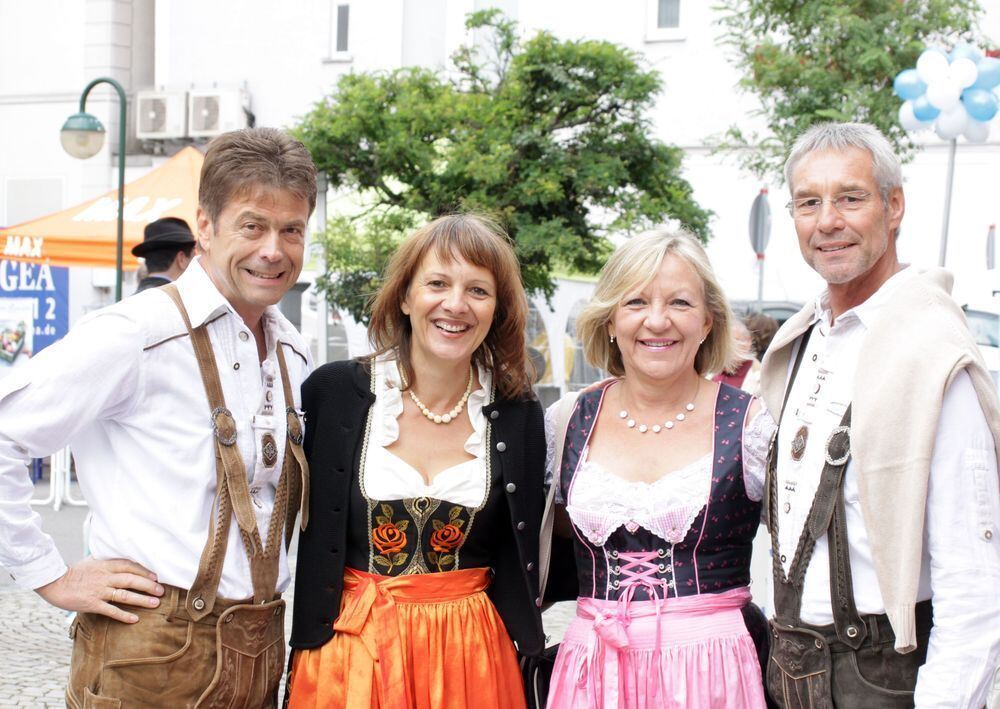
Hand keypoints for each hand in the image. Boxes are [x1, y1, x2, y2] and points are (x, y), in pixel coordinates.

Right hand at [35, 557, 164, 623]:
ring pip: (124, 595)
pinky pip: (110, 610)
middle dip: (148, 585)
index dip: (144, 571)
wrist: (54, 583)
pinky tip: (134, 619)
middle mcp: (105, 577)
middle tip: (161, 590)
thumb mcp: (93, 561)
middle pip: (131, 580)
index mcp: (106, 565)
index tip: (156, 576)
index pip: (130, 566)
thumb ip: (108, 559)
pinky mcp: (92, 604)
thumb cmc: (74, 572)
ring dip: (141, 599)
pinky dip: (123, 615)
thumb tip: (123, 556)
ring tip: (155, 603)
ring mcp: (99, 591)